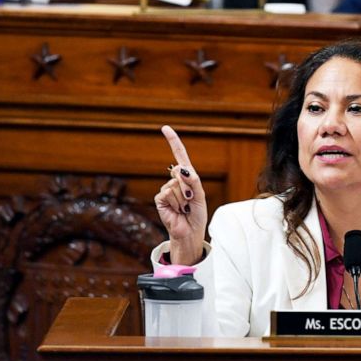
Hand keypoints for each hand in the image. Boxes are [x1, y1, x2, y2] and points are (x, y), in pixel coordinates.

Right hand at [154, 125, 208, 264]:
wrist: (190, 232)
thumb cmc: (197, 214)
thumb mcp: (200, 196)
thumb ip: (193, 180)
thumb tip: (180, 168)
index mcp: (187, 176)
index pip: (179, 155)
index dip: (173, 141)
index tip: (165, 128)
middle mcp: (175, 180)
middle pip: (181, 172)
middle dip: (190, 188)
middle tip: (191, 202)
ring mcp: (166, 189)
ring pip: (175, 185)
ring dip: (184, 199)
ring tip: (185, 208)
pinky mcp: (160, 199)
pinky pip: (168, 194)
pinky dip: (176, 203)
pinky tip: (177, 211)